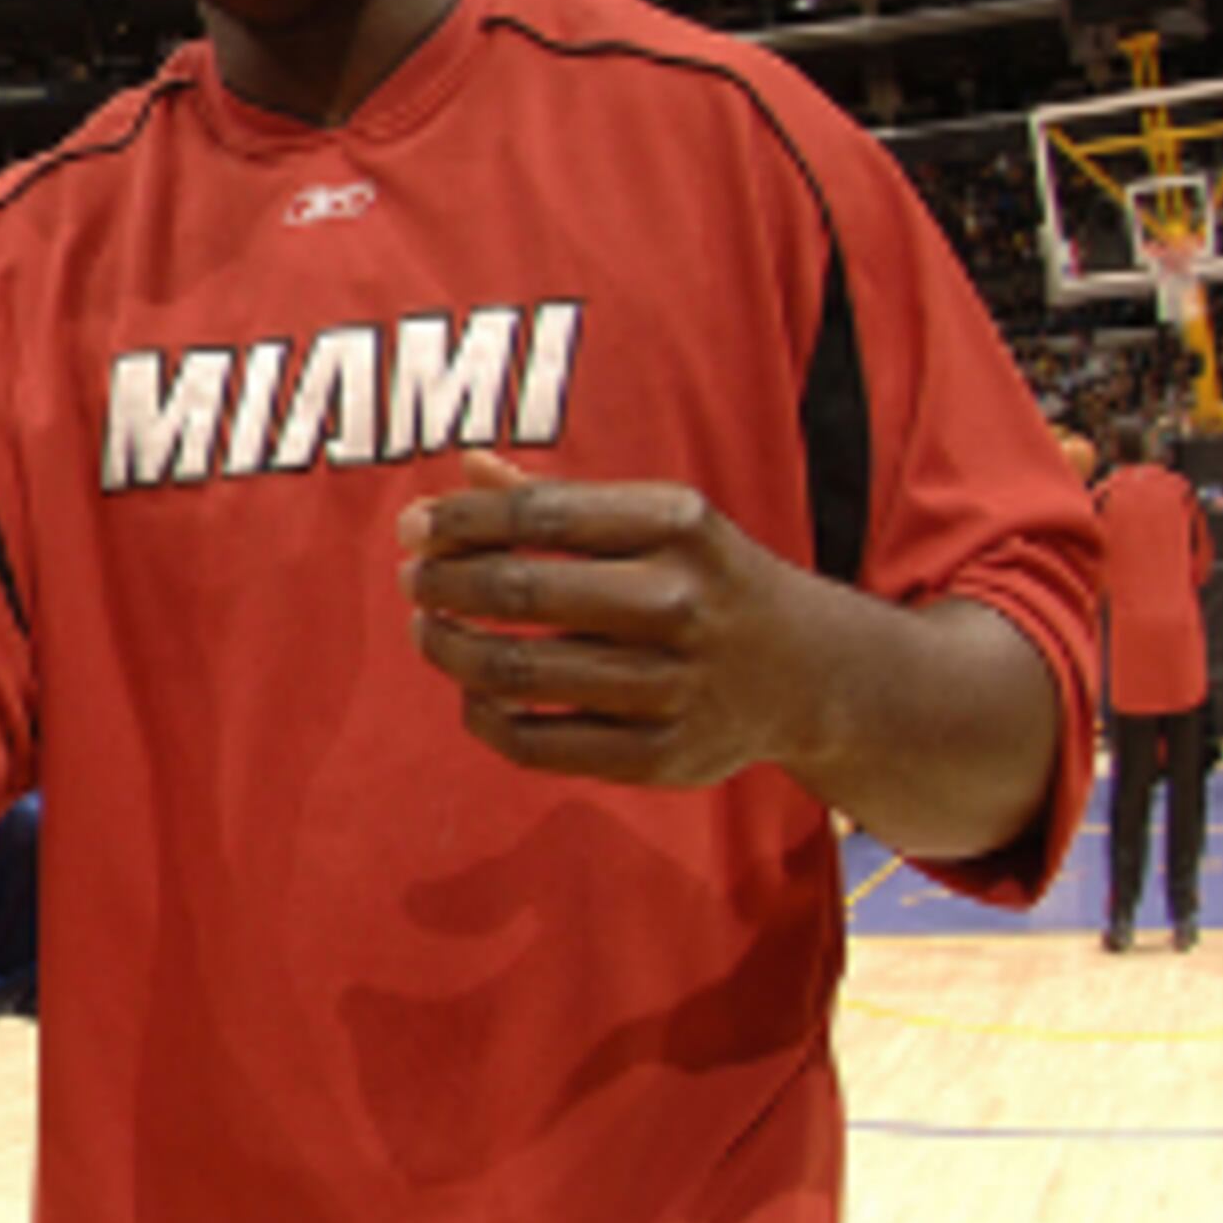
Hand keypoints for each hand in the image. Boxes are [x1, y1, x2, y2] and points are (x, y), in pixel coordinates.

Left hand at [397, 452, 826, 790]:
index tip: (412, 528)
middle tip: (413, 580)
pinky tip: (474, 692)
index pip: (537, 515)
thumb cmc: (703, 580)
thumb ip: (559, 500)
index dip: (457, 522)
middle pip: (518, 593)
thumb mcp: (655, 521)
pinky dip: (483, 716)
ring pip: (515, 672)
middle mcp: (679, 603)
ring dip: (448, 649)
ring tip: (428, 630)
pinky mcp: (660, 755)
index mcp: (677, 526)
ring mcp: (672, 685)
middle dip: (442, 584)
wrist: (810, 672)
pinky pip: (536, 743)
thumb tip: (464, 467)